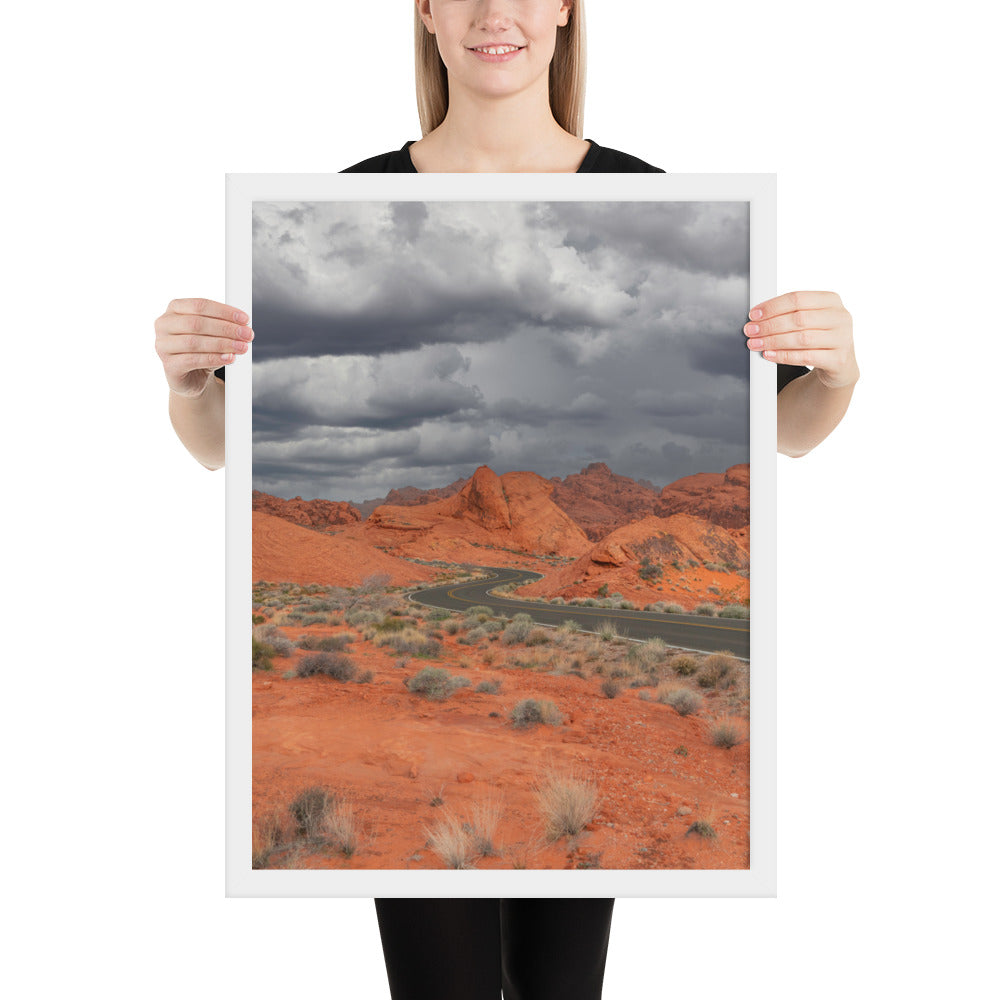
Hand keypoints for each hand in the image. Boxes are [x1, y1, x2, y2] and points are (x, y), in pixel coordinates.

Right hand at [154, 297, 253, 396]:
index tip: (244, 319)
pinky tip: (229, 358)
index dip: (224, 311)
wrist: (192, 377)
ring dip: (223, 344)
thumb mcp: (212, 333)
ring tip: (242, 347)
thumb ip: (223, 326)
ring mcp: (163, 346)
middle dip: (226, 328)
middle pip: (197, 323)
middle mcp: (164, 325)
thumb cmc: (201, 349)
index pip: (200, 305)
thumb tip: (243, 327)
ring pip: (194, 342)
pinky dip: (214, 358)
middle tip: (247, 334)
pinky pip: (193, 360)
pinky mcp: (169, 366)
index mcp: (174, 309)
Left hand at [744, 291, 858, 389]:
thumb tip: (758, 317)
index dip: (773, 306)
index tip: (754, 314)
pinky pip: (806, 357)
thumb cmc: (819, 338)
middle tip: (751, 330)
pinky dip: (783, 356)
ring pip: (801, 338)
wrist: (840, 364)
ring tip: (755, 343)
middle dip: (769, 325)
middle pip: (798, 318)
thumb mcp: (810, 320)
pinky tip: (769, 355)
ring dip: (773, 341)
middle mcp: (840, 317)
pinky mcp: (838, 360)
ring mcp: (842, 339)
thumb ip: (790, 313)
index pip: (798, 298)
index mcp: (831, 300)